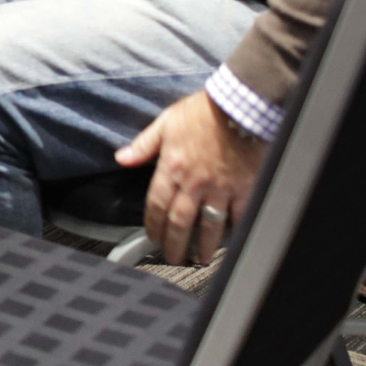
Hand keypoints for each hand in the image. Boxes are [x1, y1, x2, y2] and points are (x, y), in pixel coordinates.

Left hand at [116, 89, 265, 265]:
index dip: (153, 225)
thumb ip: (143, 145)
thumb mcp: (165, 123)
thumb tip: (121, 158)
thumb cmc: (202, 112)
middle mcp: (194, 182)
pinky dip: (234, 229)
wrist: (238, 106)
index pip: (157, 204)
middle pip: (180, 221)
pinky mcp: (243, 187)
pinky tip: (231, 240)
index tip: (152, 237)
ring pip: (209, 225)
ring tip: (199, 258)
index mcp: (172, 167)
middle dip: (174, 244)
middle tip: (172, 258)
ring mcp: (220, 187)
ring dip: (203, 246)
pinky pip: (238, 215)